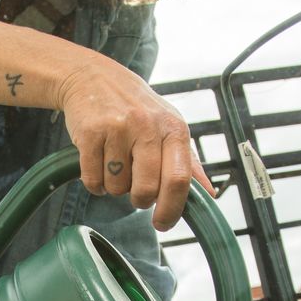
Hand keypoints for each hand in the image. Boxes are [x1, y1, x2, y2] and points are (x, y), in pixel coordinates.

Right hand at [53, 57, 211, 230]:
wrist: (92, 77)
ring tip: (115, 164)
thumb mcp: (168, 126)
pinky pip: (92, 179)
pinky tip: (98, 164)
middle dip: (139, 200)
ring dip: (114, 187)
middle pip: (146, 189)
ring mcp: (118, 128)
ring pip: (117, 187)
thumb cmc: (135, 107)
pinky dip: (94, 183)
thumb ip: (189, 162)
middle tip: (135, 190)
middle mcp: (148, 126)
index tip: (162, 223)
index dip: (172, 209)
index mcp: (173, 128)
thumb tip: (209, 195)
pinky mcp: (90, 133)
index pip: (179, 179)